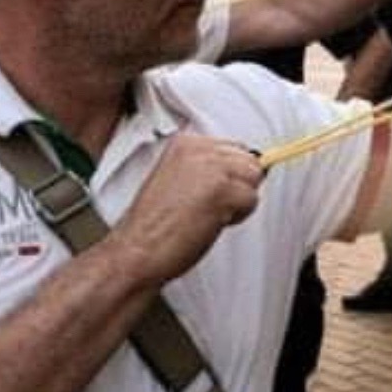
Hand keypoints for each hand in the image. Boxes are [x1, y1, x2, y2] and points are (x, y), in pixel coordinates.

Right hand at [113, 133, 263, 284]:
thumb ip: (209, 169)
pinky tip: (211, 222)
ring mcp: (211, 167)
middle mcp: (199, 149)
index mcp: (185, 142)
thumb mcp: (179, 179)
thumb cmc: (155, 224)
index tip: (209, 193)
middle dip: (237, 186)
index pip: (234, 148)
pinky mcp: (222, 190)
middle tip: (208, 206)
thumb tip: (247, 169)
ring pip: (254, 178)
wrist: (138, 249)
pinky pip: (252, 200)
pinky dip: (237, 217)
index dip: (229, 176)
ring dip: (238, 201)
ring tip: (208, 213)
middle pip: (248, 160)